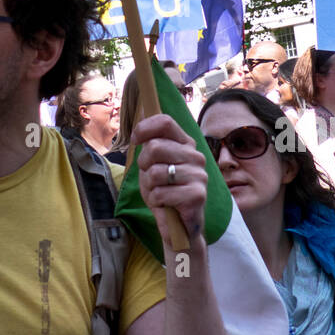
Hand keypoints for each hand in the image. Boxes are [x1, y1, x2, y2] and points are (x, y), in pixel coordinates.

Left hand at [133, 114, 207, 248]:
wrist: (178, 226)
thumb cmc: (163, 191)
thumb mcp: (151, 163)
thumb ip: (149, 141)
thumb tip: (142, 108)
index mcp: (184, 143)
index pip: (165, 121)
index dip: (144, 129)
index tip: (135, 141)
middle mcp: (195, 155)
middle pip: (155, 147)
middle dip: (144, 165)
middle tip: (151, 178)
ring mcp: (198, 174)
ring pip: (155, 172)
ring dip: (149, 187)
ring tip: (159, 193)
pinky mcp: (198, 194)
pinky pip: (161, 193)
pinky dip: (156, 201)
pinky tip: (165, 205)